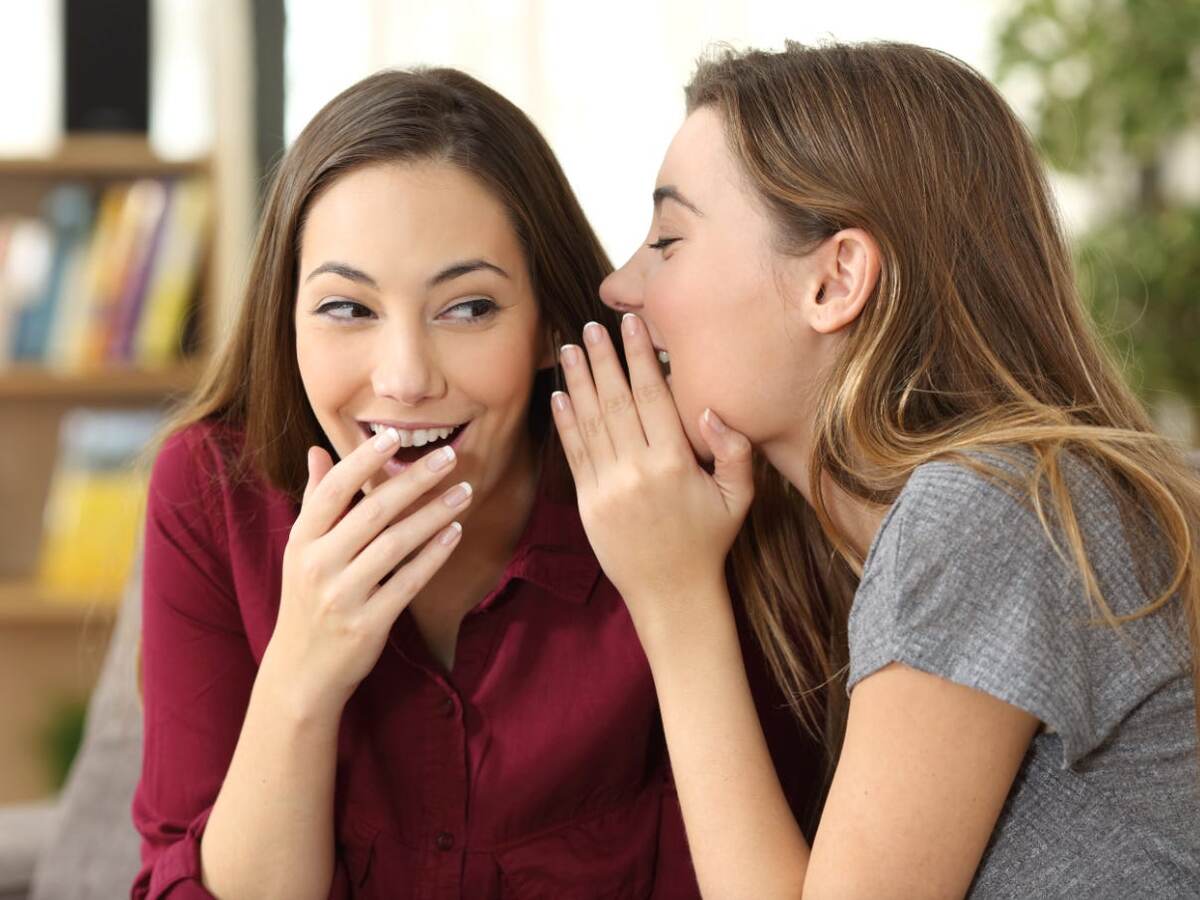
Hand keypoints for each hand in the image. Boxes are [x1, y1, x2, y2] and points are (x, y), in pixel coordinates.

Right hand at [267, 430, 470, 718]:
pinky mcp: (367, 624)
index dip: (362, 461)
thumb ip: (314, 500)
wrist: (302, 671)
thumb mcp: (301, 551)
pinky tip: (455, 533)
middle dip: (414, 481)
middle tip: (449, 457)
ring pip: (395, 545)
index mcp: (301, 541)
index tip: (394, 435)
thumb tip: (318, 451)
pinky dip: (433, 556)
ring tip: (465, 492)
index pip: (331, 491)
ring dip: (434, 515)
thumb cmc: (308, 600)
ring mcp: (341, 596)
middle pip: (372, 512)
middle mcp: (317, 565)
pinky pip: (407, 582)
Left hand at [551, 314, 753, 641]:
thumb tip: (711, 410)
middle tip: (592, 326)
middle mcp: (638, 469)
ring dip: (578, 381)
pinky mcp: (589, 502)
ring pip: (590, 422)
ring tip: (569, 348)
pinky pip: (575, 453)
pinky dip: (565, 422)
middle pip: (616, 401)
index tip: (631, 326)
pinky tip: (560, 394)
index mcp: (675, 463)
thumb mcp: (739, 498)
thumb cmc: (709, 541)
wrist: (671, 592)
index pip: (653, 397)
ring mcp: (609, 486)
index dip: (640, 358)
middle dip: (603, 359)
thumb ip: (734, 452)